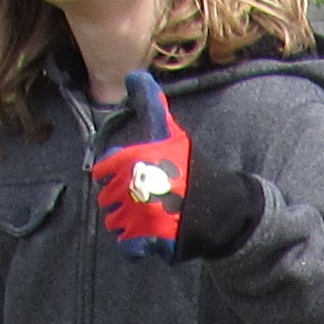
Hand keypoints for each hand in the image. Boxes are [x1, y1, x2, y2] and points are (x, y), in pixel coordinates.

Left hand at [86, 69, 192, 248]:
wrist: (220, 206)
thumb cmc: (189, 168)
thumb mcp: (169, 132)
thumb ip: (149, 104)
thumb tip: (133, 74)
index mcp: (134, 159)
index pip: (103, 170)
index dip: (117, 174)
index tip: (138, 175)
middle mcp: (134, 186)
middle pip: (108, 199)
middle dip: (125, 199)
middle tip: (149, 198)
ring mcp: (140, 216)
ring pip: (115, 223)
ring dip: (129, 222)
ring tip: (151, 216)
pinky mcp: (149, 241)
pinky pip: (127, 248)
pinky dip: (135, 246)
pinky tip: (148, 237)